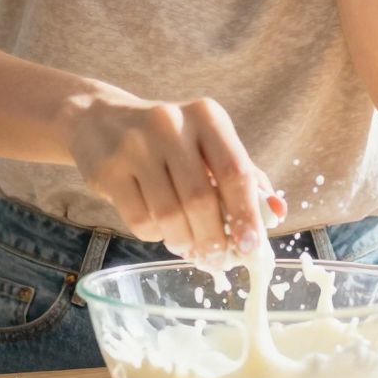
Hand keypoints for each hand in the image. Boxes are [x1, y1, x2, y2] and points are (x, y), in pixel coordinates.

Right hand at [59, 90, 286, 257]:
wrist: (100, 120)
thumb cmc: (168, 141)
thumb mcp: (208, 146)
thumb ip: (244, 177)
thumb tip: (277, 213)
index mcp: (206, 116)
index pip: (236, 171)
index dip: (247, 214)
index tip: (250, 246)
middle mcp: (171, 124)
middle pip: (201, 199)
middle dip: (213, 239)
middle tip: (218, 260)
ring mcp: (135, 145)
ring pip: (169, 215)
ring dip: (183, 241)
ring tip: (188, 246)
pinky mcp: (108, 169)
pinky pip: (139, 220)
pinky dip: (155, 235)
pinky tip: (160, 229)